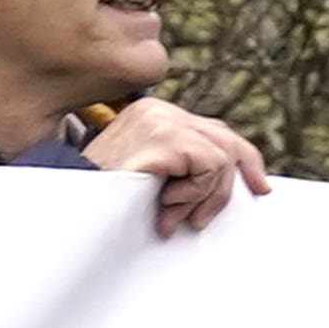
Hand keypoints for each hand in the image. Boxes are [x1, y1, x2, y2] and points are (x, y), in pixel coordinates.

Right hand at [85, 96, 273, 240]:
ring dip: (205, 197)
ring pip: (221, 156)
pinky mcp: (163, 137)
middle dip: (240, 175)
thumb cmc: (100, 200)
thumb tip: (220, 181)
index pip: (212, 130)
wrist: (69, 206)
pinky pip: (209, 166)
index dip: (241, 158)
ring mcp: (161, 120)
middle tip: (248, 197)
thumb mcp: (148, 180)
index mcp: (152, 117)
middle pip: (224, 137)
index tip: (259, 184)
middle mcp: (158, 111)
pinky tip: (166, 207)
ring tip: (175, 217)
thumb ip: (179, 171)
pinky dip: (195, 194)